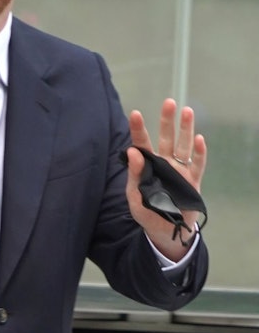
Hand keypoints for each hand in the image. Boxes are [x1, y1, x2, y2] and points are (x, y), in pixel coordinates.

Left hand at [124, 98, 206, 260]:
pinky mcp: (192, 181)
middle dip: (167, 120)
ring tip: (187, 111)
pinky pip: (197, 165)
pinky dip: (200, 153)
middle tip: (169, 101)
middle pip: (166, 138)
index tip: (134, 113)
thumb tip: (133, 152)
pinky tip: (200, 139)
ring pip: (184, 146)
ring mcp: (180, 171)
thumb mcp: (135, 196)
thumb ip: (135, 175)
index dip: (138, 129)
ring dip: (186, 129)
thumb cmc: (146, 211)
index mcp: (147, 165)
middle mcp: (164, 163)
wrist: (164, 231)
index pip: (141, 143)